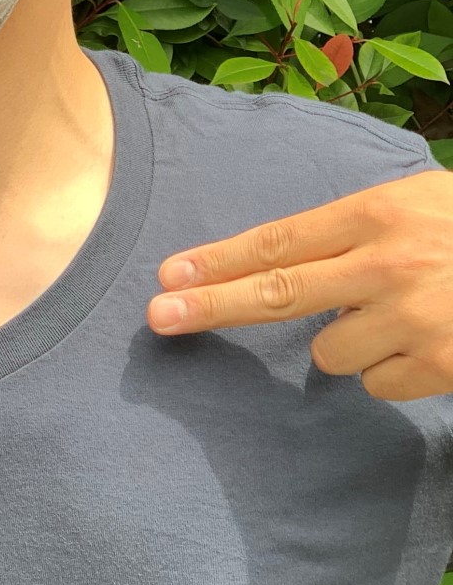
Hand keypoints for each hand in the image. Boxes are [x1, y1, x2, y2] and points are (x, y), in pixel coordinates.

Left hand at [146, 170, 452, 401]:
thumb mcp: (416, 202)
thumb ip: (351, 228)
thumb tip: (276, 262)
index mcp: (379, 214)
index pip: (278, 240)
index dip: (218, 260)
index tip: (167, 274)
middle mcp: (389, 265)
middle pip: (278, 293)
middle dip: (210, 306)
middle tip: (159, 315)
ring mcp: (417, 320)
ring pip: (331, 353)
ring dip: (349, 340)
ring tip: (400, 313)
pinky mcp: (444, 368)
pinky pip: (379, 382)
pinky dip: (392, 367)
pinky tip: (429, 340)